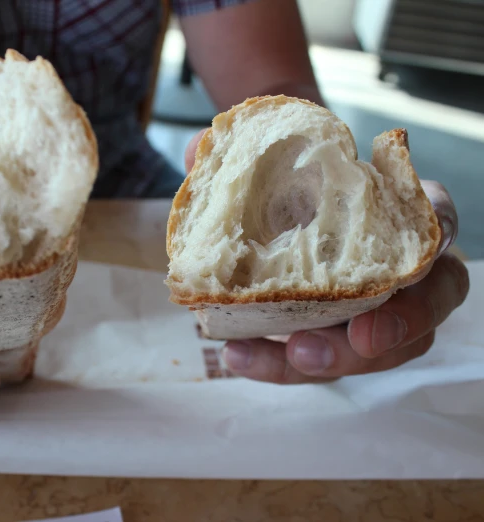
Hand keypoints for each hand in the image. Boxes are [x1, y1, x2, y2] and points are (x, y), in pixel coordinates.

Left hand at [184, 130, 469, 383]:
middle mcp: (392, 264)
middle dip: (404, 324)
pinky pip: (317, 363)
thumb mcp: (256, 166)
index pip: (435, 216)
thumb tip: (200, 152)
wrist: (252, 220)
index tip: (420, 254)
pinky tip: (239, 356)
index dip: (439, 231)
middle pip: (431, 298)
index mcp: (391, 211)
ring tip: (295, 357)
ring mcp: (367, 309)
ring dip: (341, 359)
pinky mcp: (328, 340)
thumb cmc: (274, 188)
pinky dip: (279, 365)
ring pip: (384, 347)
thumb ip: (236, 155)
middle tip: (363, 339)